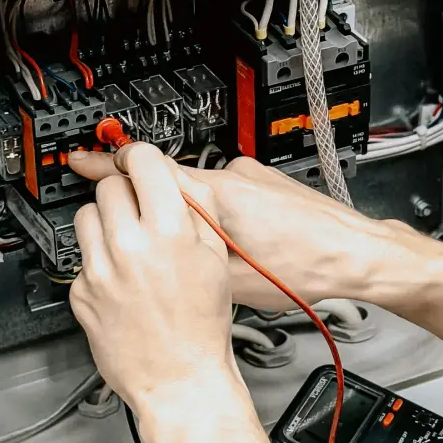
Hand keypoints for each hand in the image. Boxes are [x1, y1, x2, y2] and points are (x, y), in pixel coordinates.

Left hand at [70, 143, 235, 414]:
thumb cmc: (202, 325)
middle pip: (111, 185)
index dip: (142, 157)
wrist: (181, 378)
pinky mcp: (80, 292)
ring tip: (129, 243)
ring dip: (107, 220)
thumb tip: (176, 179)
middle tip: (142, 211)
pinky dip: (100, 258)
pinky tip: (123, 277)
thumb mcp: (217, 257)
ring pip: (88, 214)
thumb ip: (198, 208)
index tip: (140, 161)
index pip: (142, 162)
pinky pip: (82, 255)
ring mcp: (100, 270)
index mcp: (169, 231)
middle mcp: (129, 246)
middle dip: (127, 192)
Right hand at [71, 153, 408, 309]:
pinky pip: (228, 191)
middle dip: (153, 201)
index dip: (109, 166)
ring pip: (203, 189)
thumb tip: (165, 255)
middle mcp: (234, 176)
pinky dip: (220, 211)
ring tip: (213, 250)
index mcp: (219, 197)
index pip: (149, 170)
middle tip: (144, 226)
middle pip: (173, 179)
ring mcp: (253, 175)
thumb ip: (193, 258)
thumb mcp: (234, 282)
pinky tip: (239, 242)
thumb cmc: (308, 269)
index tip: (84, 161)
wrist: (358, 256)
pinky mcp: (268, 182)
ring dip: (194, 213)